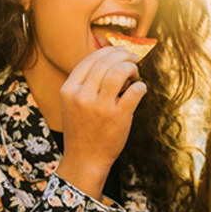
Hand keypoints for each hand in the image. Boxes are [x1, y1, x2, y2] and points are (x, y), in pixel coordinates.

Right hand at [55, 47, 147, 198]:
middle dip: (124, 56)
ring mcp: (100, 107)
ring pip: (119, 71)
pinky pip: (135, 90)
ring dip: (132, 68)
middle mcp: (82, 96)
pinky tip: (140, 89)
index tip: (120, 52)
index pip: (90, 59)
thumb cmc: (83, 129)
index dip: (108, 51)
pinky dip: (141, 86)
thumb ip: (86, 83)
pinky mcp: (118, 116)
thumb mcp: (74, 103)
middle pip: (106, 62)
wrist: (85, 159)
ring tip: (136, 74)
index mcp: (69, 90)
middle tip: (133, 59)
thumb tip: (112, 58)